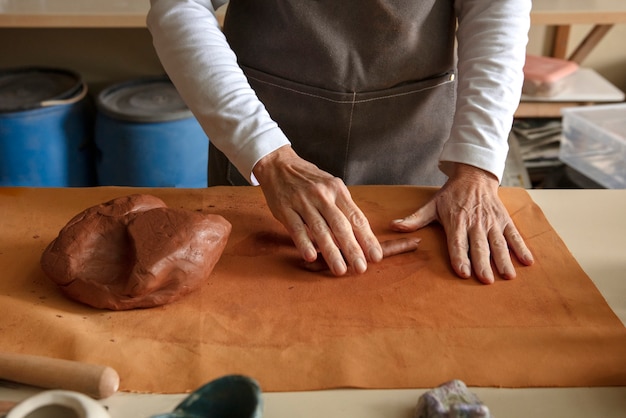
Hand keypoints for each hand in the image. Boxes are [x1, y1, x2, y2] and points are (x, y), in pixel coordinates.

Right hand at [253, 145, 382, 275]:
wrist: (279, 165)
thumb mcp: (330, 186)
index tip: (375, 256)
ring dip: (331, 251)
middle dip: (352, 249)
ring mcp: (303, 202)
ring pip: (320, 230)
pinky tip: (311, 257)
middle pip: (341, 226)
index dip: (367, 238)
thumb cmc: (309, 180)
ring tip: (340, 269)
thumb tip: (360, 235)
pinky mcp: (285, 208)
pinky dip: (304, 243)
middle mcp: (322, 195)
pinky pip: (296, 228)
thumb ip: (343, 208)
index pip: (356, 218)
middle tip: (361, 268)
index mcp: (338, 190)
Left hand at [390, 163, 533, 283]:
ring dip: (504, 259)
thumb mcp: (431, 205)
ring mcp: (492, 222)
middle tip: (486, 280)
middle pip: (479, 246)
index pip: (457, 242)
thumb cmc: (451, 195)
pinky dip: (521, 247)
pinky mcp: (504, 220)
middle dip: (483, 263)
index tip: (463, 272)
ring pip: (498, 243)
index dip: (460, 257)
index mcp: (456, 221)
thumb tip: (394, 227)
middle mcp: (475, 223)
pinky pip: (514, 235)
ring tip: (508, 276)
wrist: (474, 176)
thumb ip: (415, 219)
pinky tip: (527, 261)